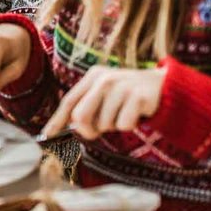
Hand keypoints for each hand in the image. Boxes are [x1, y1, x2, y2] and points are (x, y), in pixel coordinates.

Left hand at [40, 66, 166, 140]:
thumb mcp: (106, 95)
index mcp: (93, 76)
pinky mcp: (138, 96)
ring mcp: (121, 86)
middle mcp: (104, 79)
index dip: (57, 120)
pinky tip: (137, 113)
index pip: (69, 101)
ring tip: (125, 113)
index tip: (47, 134)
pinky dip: (129, 125)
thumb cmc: (128, 95)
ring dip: (114, 126)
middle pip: (81, 116)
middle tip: (100, 130)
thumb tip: (73, 127)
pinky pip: (123, 125)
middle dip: (88, 130)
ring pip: (104, 124)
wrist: (164, 86)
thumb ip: (88, 107)